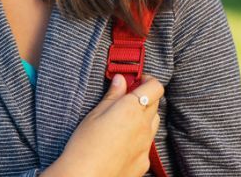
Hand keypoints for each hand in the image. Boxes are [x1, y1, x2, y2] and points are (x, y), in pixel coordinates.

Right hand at [43, 74, 163, 176]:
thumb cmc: (85, 145)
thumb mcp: (94, 114)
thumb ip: (112, 96)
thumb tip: (121, 80)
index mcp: (131, 109)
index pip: (155, 87)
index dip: (146, 80)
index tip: (133, 80)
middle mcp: (144, 126)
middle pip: (155, 103)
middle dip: (143, 96)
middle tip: (124, 97)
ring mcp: (146, 145)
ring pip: (153, 123)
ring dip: (143, 115)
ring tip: (122, 119)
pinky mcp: (144, 160)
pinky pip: (147, 142)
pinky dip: (138, 136)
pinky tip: (120, 140)